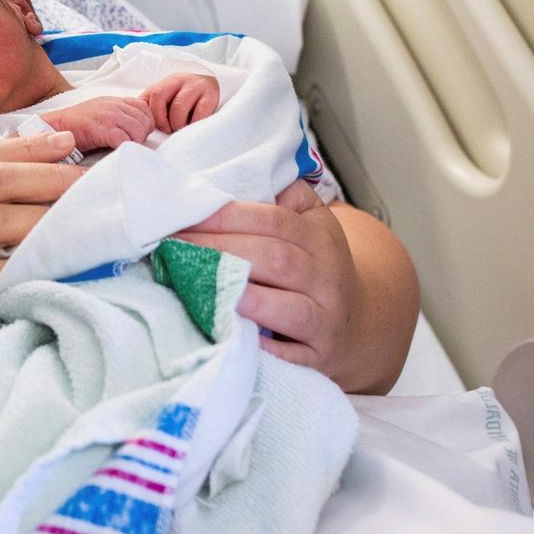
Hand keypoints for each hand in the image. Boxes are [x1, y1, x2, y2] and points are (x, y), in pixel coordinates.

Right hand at [41, 96, 153, 150]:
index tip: (135, 134)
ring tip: (121, 147)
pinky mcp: (101, 129)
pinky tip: (114, 150)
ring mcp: (108, 116)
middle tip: (128, 144)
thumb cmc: (76, 126)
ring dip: (133, 142)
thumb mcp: (100, 113)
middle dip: (141, 135)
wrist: (54, 127)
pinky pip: (125, 139)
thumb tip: (137, 130)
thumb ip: (119, 116)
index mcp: (114, 101)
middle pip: (145, 120)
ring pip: (138, 130)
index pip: (144, 108)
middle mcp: (113, 105)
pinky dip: (123, 148)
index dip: (144, 123)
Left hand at [140, 72, 219, 132]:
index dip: (152, 114)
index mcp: (166, 82)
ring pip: (178, 106)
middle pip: (159, 96)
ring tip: (181, 130)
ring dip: (176, 124)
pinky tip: (193, 128)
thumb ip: (153, 106)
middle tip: (168, 130)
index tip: (156, 127)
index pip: (150, 95)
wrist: (216, 86)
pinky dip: (193, 124)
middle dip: (160, 119)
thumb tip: (138, 120)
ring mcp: (196, 86)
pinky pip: (199, 114)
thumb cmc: (187, 99)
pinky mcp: (211, 97)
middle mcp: (180, 80)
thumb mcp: (169, 98)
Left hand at [174, 179, 373, 388]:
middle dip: (219, 251)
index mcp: (319, 237)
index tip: (183, 214)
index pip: (274, 220)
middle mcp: (327, 277)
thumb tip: (224, 173)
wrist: (360, 324)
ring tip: (193, 284)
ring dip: (238, 294)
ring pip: (286, 307)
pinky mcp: (318, 360)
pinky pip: (290, 356)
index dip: (227, 216)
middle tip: (172, 246)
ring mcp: (325, 320)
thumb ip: (278, 197)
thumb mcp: (310, 223)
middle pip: (275, 259)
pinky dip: (261, 346)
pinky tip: (226, 332)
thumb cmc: (316, 266)